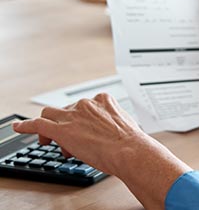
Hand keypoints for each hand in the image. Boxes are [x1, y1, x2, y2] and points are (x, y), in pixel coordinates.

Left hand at [13, 94, 190, 209]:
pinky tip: (19, 127)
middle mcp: (87, 104)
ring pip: (50, 114)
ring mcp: (73, 115)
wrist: (128, 150)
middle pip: (65, 109)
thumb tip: (105, 133)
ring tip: (50, 140)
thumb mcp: (124, 124)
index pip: (83, 106)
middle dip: (65, 123)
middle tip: (68, 140)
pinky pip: (37, 124)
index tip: (80, 129)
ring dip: (49, 127)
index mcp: (104, 99)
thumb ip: (111, 123)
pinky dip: (26, 125)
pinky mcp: (61, 129)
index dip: (79, 120)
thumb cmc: (129, 142)